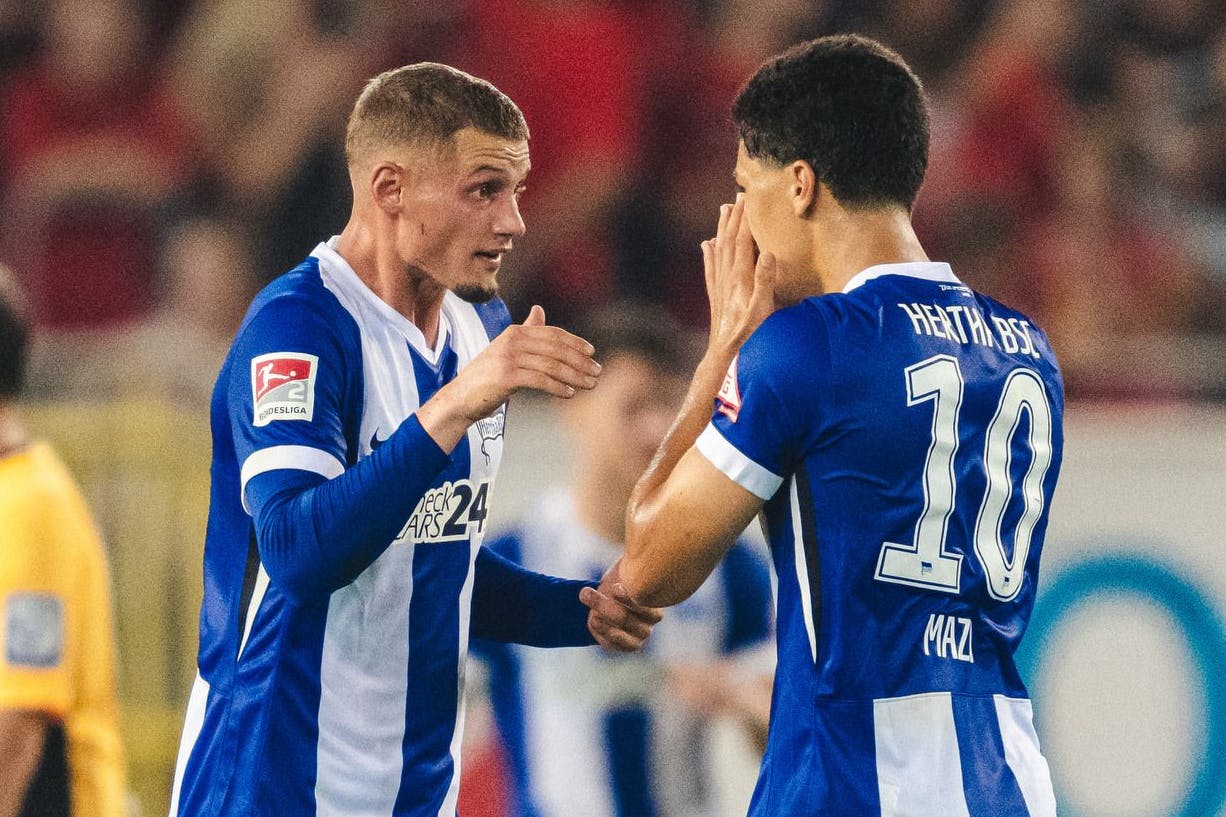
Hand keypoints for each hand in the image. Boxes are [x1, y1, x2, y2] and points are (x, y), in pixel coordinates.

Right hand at [419, 305, 599, 450]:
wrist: (461, 397)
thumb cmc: (487, 376)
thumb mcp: (507, 349)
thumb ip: (526, 331)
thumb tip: (539, 310)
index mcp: (515, 332)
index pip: (553, 334)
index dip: (575, 343)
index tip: (592, 353)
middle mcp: (512, 340)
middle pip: (556, 349)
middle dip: (580, 361)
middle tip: (597, 372)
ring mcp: (508, 358)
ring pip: (552, 365)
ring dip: (575, 376)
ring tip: (590, 385)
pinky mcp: (506, 376)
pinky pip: (540, 380)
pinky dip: (558, 387)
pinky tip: (569, 393)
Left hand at [579, 562, 662, 652]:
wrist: (612, 595)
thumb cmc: (623, 577)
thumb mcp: (629, 568)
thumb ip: (633, 563)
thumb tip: (633, 545)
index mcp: (655, 606)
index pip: (649, 610)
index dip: (630, 601)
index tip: (614, 588)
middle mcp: (649, 625)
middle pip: (627, 620)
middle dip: (603, 606)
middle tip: (585, 591)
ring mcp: (637, 638)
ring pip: (619, 634)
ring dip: (600, 619)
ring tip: (587, 606)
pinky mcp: (622, 646)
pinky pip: (612, 645)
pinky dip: (601, 633)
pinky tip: (592, 620)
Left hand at [701, 194, 776, 353]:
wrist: (724, 351)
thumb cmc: (748, 332)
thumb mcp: (763, 308)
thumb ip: (765, 280)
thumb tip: (768, 253)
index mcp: (740, 277)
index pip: (743, 240)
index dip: (746, 218)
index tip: (749, 199)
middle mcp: (727, 276)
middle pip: (729, 239)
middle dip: (734, 217)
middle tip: (737, 197)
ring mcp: (719, 284)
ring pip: (719, 249)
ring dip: (721, 228)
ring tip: (723, 210)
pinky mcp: (715, 294)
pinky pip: (710, 266)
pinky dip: (709, 252)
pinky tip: (707, 244)